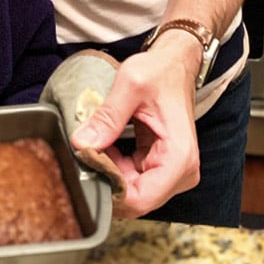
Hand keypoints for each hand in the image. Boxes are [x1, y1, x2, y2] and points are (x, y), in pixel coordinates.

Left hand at [70, 45, 198, 217]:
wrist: (175, 64)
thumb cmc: (160, 71)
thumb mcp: (130, 85)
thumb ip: (107, 117)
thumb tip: (81, 144)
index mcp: (179, 157)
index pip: (140, 200)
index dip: (108, 189)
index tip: (88, 164)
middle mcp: (181, 172)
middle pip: (135, 200)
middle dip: (106, 180)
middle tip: (84, 152)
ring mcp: (173, 173)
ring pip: (131, 192)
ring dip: (108, 173)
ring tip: (93, 145)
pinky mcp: (162, 168)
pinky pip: (132, 180)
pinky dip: (114, 166)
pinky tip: (104, 146)